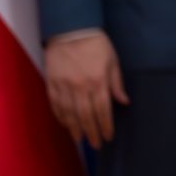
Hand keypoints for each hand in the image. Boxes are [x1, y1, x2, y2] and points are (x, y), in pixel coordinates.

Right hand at [43, 31, 127, 148]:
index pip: (103, 110)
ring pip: (69, 114)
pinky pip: (55, 105)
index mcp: (98, 81)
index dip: (105, 126)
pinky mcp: (51, 83)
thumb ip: (116, 83)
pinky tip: (66, 124)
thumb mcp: (113, 61)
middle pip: (85, 116)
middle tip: (95, 145)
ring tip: (80, 140)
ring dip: (75, 129)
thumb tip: (124, 102)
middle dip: (91, 133)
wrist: (71, 30)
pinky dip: (61, 117)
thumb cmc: (96, 45)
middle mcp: (80, 87)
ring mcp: (64, 86)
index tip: (108, 137)